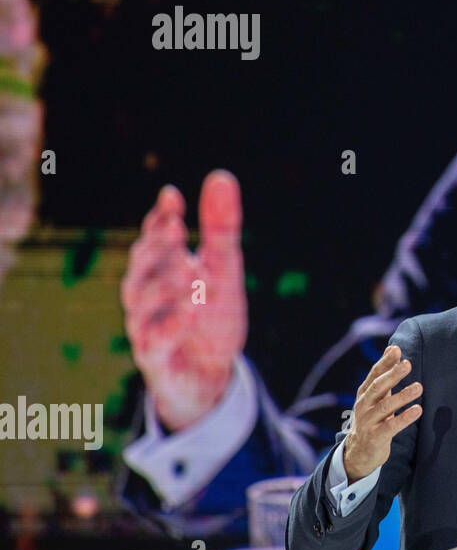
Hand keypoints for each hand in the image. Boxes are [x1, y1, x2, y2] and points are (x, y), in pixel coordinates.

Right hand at [120, 170, 246, 431]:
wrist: (210, 373)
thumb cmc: (211, 315)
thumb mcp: (223, 268)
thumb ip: (220, 228)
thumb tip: (221, 175)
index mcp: (160, 268)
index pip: (154, 238)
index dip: (160, 218)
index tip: (173, 197)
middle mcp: (145, 295)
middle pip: (142, 266)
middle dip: (157, 248)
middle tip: (176, 228)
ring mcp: (146, 327)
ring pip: (141, 304)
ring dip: (163, 286)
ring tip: (189, 272)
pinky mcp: (156, 359)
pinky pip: (156, 343)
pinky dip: (172, 327)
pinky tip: (191, 312)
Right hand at [341, 345, 422, 483]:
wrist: (359, 452)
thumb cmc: (373, 418)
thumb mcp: (376, 397)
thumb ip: (385, 375)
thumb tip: (393, 348)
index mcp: (365, 394)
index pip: (374, 375)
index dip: (385, 362)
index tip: (396, 350)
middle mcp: (364, 406)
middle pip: (377, 387)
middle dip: (392, 375)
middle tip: (407, 364)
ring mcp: (368, 422)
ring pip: (385, 406)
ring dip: (402, 396)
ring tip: (419, 387)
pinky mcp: (375, 437)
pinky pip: (391, 426)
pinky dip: (404, 418)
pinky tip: (417, 410)